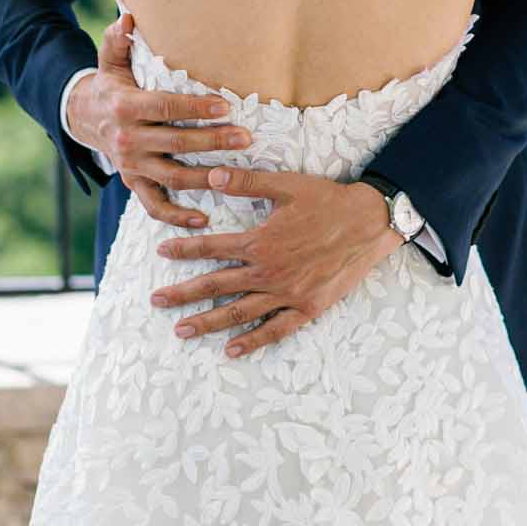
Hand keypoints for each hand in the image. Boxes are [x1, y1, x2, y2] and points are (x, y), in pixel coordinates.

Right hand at [67, 10, 256, 230]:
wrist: (83, 119)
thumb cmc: (110, 85)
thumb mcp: (110, 60)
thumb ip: (118, 39)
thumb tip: (128, 17)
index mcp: (125, 107)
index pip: (165, 107)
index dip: (195, 108)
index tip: (225, 105)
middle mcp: (128, 140)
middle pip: (176, 143)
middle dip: (213, 142)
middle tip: (246, 138)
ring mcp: (131, 166)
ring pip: (173, 177)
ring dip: (207, 178)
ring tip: (237, 176)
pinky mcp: (133, 183)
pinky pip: (154, 205)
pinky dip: (177, 216)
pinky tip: (205, 218)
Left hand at [149, 169, 403, 356]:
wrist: (370, 223)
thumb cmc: (328, 200)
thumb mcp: (286, 185)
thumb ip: (246, 182)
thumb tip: (210, 175)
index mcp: (260, 241)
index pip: (212, 247)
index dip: (184, 249)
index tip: (161, 252)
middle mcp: (268, 272)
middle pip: (216, 285)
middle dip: (183, 294)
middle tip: (156, 301)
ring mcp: (287, 294)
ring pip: (239, 312)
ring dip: (207, 322)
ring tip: (182, 331)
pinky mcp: (308, 308)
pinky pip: (275, 330)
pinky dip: (253, 341)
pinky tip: (232, 350)